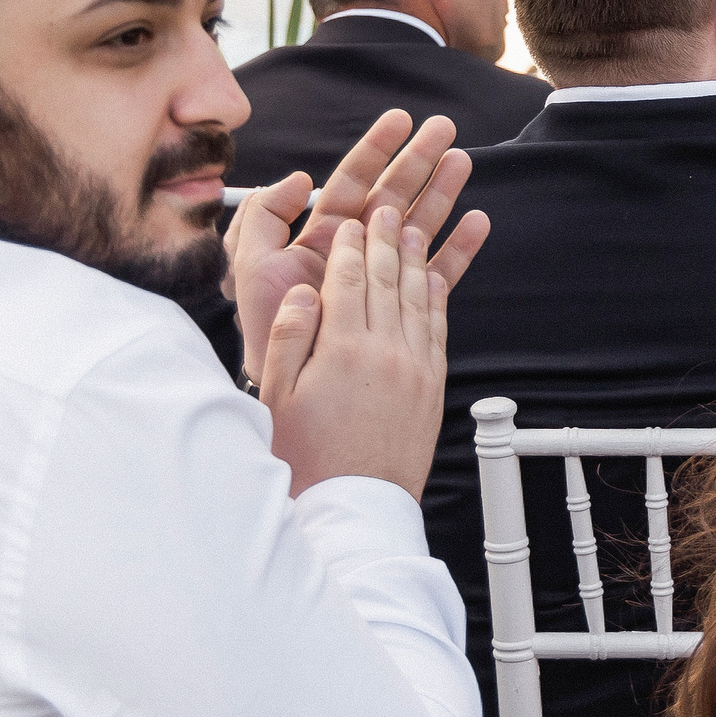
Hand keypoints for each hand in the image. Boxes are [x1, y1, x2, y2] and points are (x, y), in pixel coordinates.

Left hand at [225, 110, 489, 388]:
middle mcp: (355, 248)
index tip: (400, 121)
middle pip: (394, 194)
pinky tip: (476, 223)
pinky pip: (436, 271)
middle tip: (445, 130)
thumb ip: (264, 214)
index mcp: (323, 233)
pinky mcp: (403, 304)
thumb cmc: (264, 324)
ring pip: (419, 223)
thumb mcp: (249, 262)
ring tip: (462, 163)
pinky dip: (458, 247)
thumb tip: (302, 177)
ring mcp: (382, 275)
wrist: (285, 377)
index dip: (376, 149)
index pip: (353, 181)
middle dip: (419, 160)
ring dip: (441, 192)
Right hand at [260, 207, 450, 498]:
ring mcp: (414, 367)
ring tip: (414, 229)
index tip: (352, 222)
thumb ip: (289, 337)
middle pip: (386, 280)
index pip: (347, 281)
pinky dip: (436, 297)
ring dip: (416, 258)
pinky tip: (435, 278)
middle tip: (388, 210)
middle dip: (386, 239)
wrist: (355, 506)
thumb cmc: (308, 457)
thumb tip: (303, 291)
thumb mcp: (278, 397)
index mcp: (342, 349)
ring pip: (416, 298)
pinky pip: (437, 328)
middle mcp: (384, 351)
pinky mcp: (433, 385)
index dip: (350, 247)